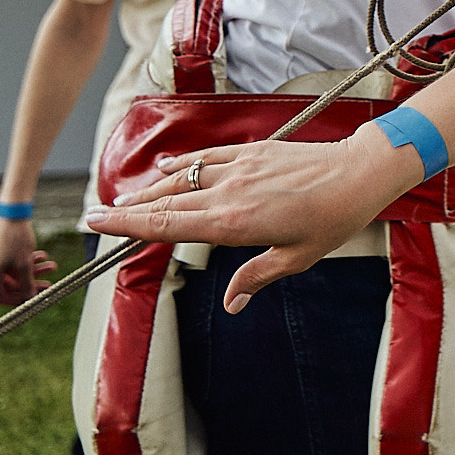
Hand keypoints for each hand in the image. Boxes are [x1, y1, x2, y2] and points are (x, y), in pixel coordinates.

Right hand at [0, 216, 56, 305]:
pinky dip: (27, 261)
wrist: (12, 212)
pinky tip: (42, 256)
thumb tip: (29, 298)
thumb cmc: (16, 239)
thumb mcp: (24, 265)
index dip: (17, 301)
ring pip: (15, 271)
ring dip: (34, 270)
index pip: (0, 297)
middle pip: (10, 284)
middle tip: (49, 285)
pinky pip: (12, 261)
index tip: (33, 300)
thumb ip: (26, 284)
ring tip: (53, 266)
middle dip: (31, 283)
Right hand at [83, 126, 424, 312]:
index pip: (168, 226)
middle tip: (94, 215)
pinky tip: (166, 168)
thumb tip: (231, 303)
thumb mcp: (296, 258)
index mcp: (235, 222)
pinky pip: (208, 155)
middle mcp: (230, 192)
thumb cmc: (333, 219)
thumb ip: (256, 276)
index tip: (97, 223)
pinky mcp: (253, 151)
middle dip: (128, 209)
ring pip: (182, 177)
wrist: (360, 172)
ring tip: (125, 199)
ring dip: (151, 188)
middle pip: (166, 202)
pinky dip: (183, 163)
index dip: (128, 225)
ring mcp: (240, 167)